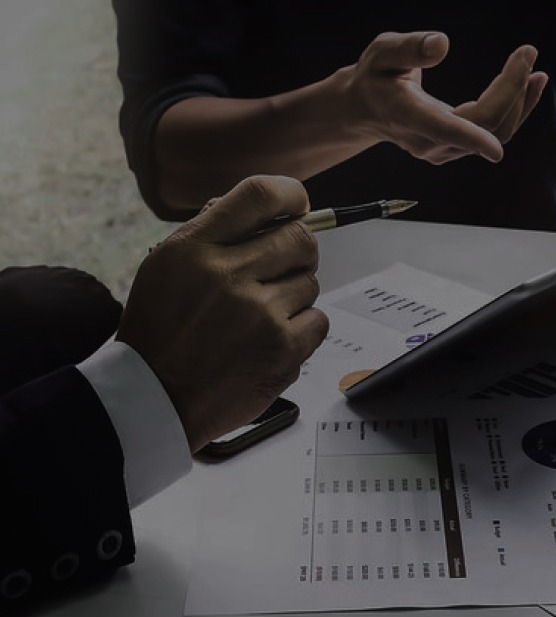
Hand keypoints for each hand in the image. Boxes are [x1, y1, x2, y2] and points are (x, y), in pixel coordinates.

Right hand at [117, 176, 328, 451]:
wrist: (154, 397)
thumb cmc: (161, 332)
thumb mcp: (166, 267)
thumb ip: (211, 233)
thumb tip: (261, 210)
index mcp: (196, 248)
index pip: (260, 195)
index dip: (291, 195)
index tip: (298, 205)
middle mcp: (229, 275)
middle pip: (300, 238)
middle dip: (297, 251)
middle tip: (281, 270)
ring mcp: (260, 313)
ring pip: (310, 282)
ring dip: (294, 296)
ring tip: (260, 317)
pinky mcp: (282, 348)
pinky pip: (318, 320)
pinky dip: (302, 329)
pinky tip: (271, 338)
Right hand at [345, 31, 547, 163]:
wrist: (367, 110)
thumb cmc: (375, 77)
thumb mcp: (382, 53)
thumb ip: (409, 48)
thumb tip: (442, 44)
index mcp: (410, 116)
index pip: (447, 130)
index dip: (474, 137)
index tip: (497, 144)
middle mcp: (429, 141)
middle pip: (485, 126)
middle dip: (513, 91)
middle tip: (527, 53)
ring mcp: (444, 150)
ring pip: (495, 133)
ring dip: (521, 102)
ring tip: (537, 71)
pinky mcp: (456, 149)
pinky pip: (494, 134)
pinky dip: (516, 110)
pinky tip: (528, 85)